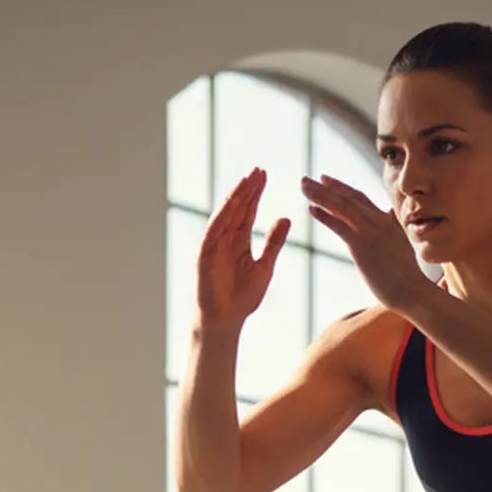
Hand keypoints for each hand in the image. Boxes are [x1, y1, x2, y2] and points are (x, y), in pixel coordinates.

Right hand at [195, 168, 289, 333]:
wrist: (225, 321)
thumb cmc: (242, 298)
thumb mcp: (265, 267)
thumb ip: (273, 242)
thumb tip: (286, 217)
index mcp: (239, 241)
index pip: (248, 211)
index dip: (255, 193)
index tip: (264, 175)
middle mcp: (225, 238)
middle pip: (237, 208)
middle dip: (247, 189)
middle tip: (259, 170)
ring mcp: (214, 244)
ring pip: (226, 215)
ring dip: (236, 197)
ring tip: (247, 180)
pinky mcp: (205, 254)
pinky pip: (214, 230)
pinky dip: (223, 215)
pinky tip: (232, 201)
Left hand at [299, 174, 432, 315]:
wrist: (413, 291)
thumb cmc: (407, 277)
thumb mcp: (400, 246)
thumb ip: (392, 230)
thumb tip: (390, 218)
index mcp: (386, 221)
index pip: (360, 199)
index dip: (341, 188)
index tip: (325, 181)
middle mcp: (378, 221)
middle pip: (347, 198)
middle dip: (325, 187)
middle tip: (305, 180)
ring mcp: (370, 232)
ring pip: (341, 206)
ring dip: (320, 195)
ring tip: (303, 186)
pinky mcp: (362, 245)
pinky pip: (340, 225)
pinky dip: (325, 216)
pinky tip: (311, 209)